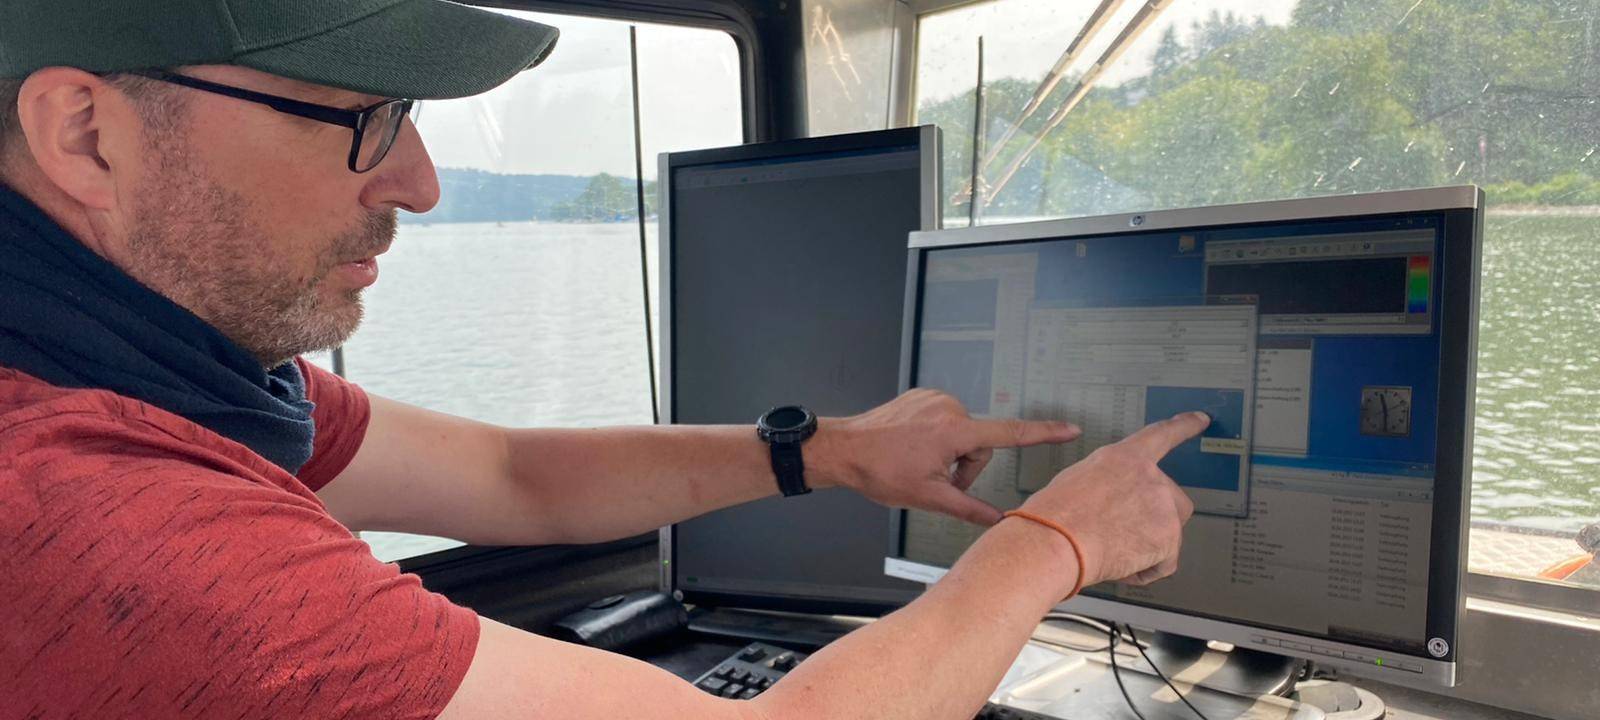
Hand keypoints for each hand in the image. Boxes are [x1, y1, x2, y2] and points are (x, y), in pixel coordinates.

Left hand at [808, 389, 1080, 524]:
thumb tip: (999, 521)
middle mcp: (949, 408)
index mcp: (955, 431)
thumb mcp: (929, 498)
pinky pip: (945, 420)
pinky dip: (937, 437)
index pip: (1010, 433)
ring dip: (950, 452)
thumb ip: (969, 508)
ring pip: (962, 433)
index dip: (1043, 434)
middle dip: (965, 466)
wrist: (844, 450)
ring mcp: (934, 398)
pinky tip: (913, 447)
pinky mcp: (922, 395)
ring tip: (918, 463)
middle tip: (936, 480)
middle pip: (979, 444)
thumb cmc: (880, 472)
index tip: (1069, 429)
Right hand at [1016, 411, 1208, 586]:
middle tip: (1124, 534)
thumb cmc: (1053, 517)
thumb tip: (1114, 503)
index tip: (1200, 419)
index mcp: (1123, 457)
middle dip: (1156, 521)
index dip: (1184, 426)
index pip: (1161, 435)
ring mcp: (1162, 507)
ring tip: (1112, 550)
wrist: (1055, 542)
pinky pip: (1165, 563)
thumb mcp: (1077, 480)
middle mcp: (1149, 477)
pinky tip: (1119, 564)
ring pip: (1169, 535)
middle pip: (1173, 500)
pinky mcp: (1169, 538)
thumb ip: (1108, 483)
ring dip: (1147, 547)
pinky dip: (1144, 571)